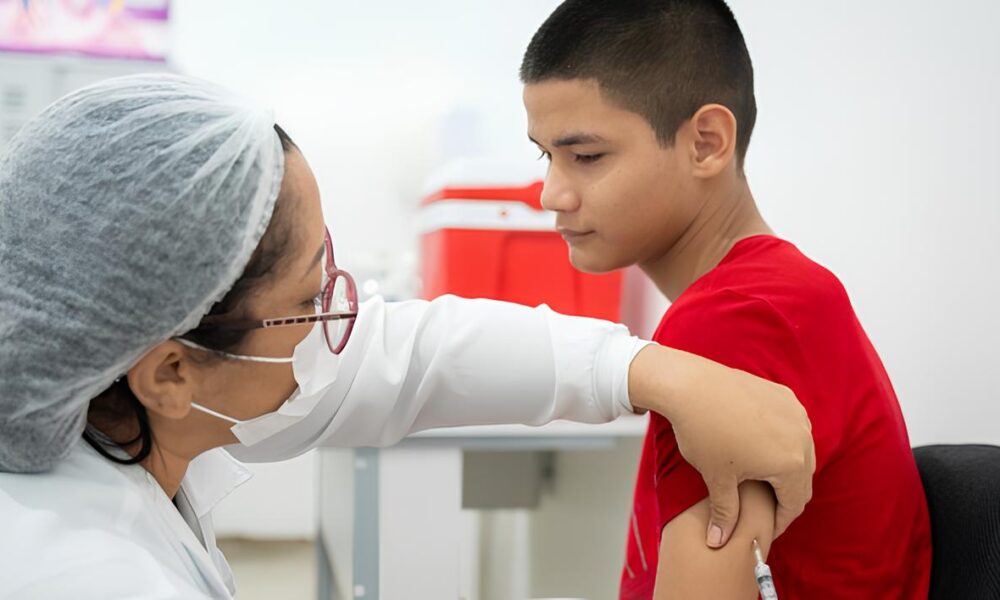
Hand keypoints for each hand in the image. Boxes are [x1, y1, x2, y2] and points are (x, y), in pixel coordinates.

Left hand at [628, 344, 814, 547]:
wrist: (691, 386)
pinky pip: (792, 426)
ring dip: (786, 466)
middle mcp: (802, 437)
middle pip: (802, 478)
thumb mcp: (716, 478)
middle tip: (763, 507)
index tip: (766, 528)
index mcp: (791, 463)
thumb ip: (725, 513)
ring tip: (761, 477)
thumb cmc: (703, 432)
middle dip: (785, 495)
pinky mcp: (784, 396)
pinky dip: (782, 440)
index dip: (780, 521)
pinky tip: (759, 446)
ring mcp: (795, 413)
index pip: (795, 503)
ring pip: (800, 451)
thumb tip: (718, 542)